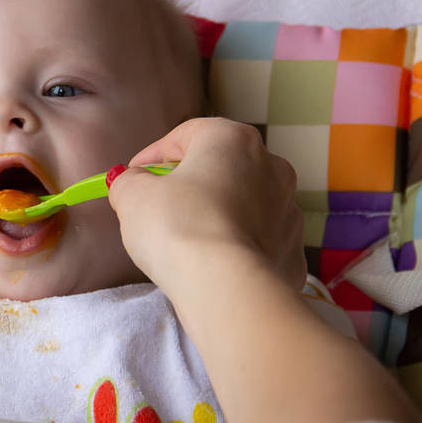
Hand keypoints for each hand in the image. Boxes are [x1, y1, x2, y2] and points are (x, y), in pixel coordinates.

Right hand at [107, 117, 306, 291]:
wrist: (225, 288)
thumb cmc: (178, 227)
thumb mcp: (133, 196)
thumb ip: (129, 182)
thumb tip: (132, 183)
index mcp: (233, 140)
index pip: (187, 135)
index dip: (154, 155)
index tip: (134, 175)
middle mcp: (271, 167)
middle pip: (221, 168)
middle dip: (190, 184)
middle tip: (159, 206)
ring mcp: (288, 211)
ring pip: (244, 205)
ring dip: (217, 215)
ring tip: (186, 241)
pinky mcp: (292, 252)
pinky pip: (258, 242)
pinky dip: (237, 248)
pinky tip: (214, 265)